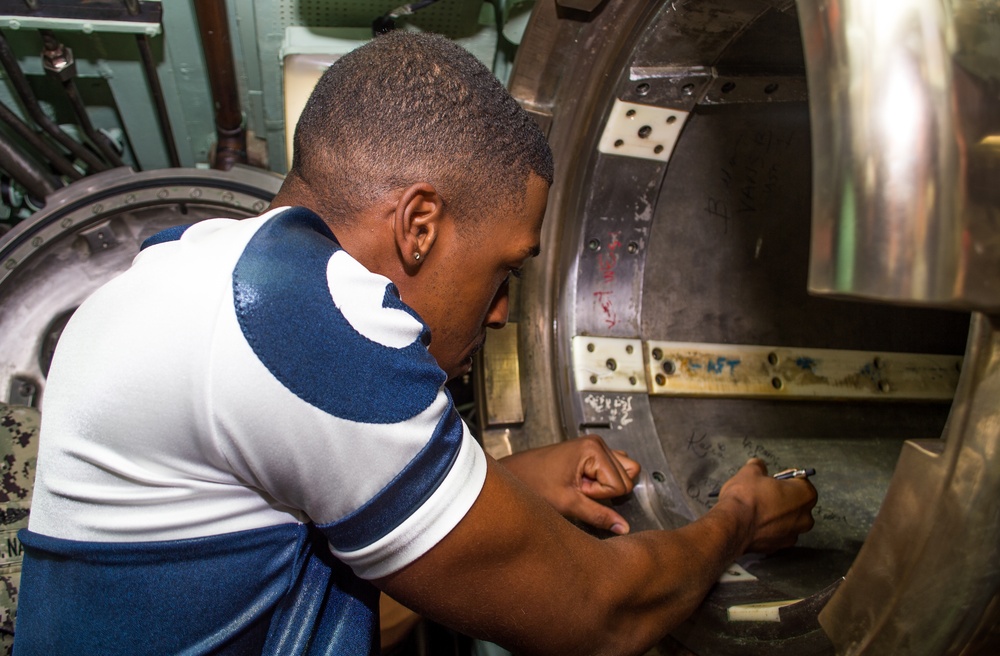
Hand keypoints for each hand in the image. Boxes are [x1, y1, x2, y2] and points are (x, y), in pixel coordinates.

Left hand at [499, 435, 639, 534]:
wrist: (515, 474)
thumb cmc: (535, 483)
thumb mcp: (568, 503)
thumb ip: (599, 515)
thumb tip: (623, 527)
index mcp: (594, 449)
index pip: (622, 484)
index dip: (600, 494)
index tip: (578, 491)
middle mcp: (598, 443)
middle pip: (627, 477)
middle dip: (604, 490)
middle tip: (578, 489)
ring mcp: (595, 446)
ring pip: (624, 473)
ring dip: (605, 485)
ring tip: (579, 486)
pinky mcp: (591, 452)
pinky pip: (613, 468)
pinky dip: (602, 480)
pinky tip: (581, 483)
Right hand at [718, 458, 816, 552]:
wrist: (732, 525)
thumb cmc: (746, 498)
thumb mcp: (750, 471)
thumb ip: (759, 466)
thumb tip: (758, 465)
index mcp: (804, 494)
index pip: (802, 481)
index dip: (786, 478)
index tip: (775, 479)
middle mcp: (805, 517)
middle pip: (797, 503)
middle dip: (784, 498)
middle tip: (765, 493)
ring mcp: (792, 534)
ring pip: (788, 520)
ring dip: (777, 515)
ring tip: (758, 509)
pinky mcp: (779, 547)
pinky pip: (777, 533)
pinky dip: (769, 528)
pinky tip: (755, 522)